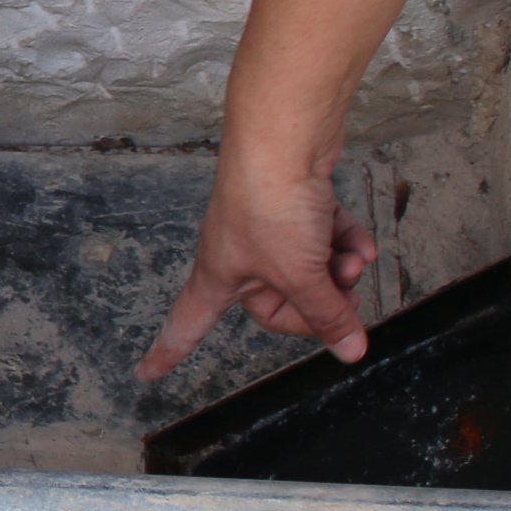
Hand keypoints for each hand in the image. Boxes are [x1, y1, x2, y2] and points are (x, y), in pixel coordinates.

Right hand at [137, 142, 375, 379]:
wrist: (285, 136)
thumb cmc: (269, 201)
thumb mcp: (302, 274)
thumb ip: (327, 315)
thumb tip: (349, 350)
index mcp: (219, 277)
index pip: (187, 326)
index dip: (168, 351)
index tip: (149, 373)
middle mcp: (239, 254)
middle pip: (277, 300)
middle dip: (318, 300)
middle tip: (345, 298)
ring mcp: (268, 226)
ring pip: (308, 266)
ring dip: (338, 268)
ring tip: (354, 261)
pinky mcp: (295, 202)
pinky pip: (324, 235)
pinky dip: (345, 240)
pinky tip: (361, 244)